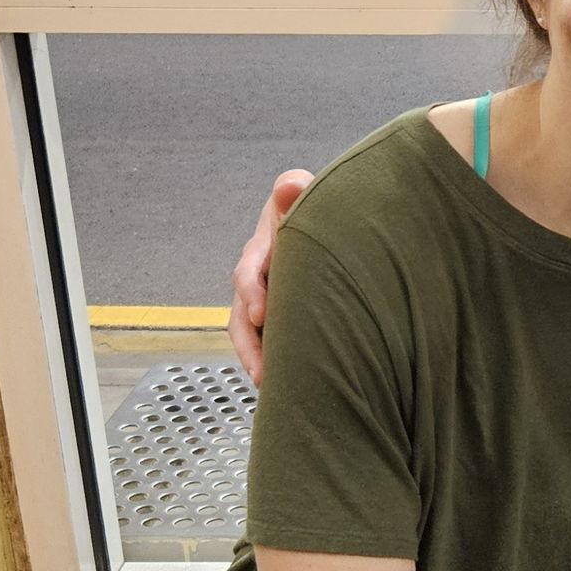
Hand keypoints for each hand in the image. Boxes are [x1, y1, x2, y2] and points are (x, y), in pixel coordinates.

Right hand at [229, 168, 315, 382]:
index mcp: (262, 249)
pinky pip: (273, 343)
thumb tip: (291, 185)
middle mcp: (258, 278)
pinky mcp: (281, 317)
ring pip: (252, 336)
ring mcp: (267, 300)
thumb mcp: (304, 192)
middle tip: (261, 371)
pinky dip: (276, 361)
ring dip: (258, 360)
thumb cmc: (314, 207)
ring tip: (270, 385)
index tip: (258, 314)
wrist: (329, 223)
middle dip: (250, 345)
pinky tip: (289, 383)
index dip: (251, 293)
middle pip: (241, 317)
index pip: (248, 273)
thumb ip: (296, 189)